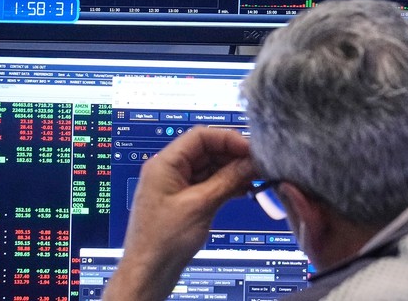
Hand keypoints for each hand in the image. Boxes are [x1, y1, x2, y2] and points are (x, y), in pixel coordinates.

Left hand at [103, 126, 256, 300]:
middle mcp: (169, 170)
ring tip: (256, 179)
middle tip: (259, 165)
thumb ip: (227, 180)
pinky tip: (243, 191)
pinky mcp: (183, 201)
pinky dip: (225, 185)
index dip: (227, 139)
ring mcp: (176, 186)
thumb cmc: (162, 241)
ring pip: (209, 168)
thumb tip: (250, 163)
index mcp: (165, 163)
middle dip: (233, 156)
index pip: (200, 136)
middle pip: (206, 150)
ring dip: (232, 171)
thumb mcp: (201, 205)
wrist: (148, 272)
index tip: (250, 149)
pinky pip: (207, 184)